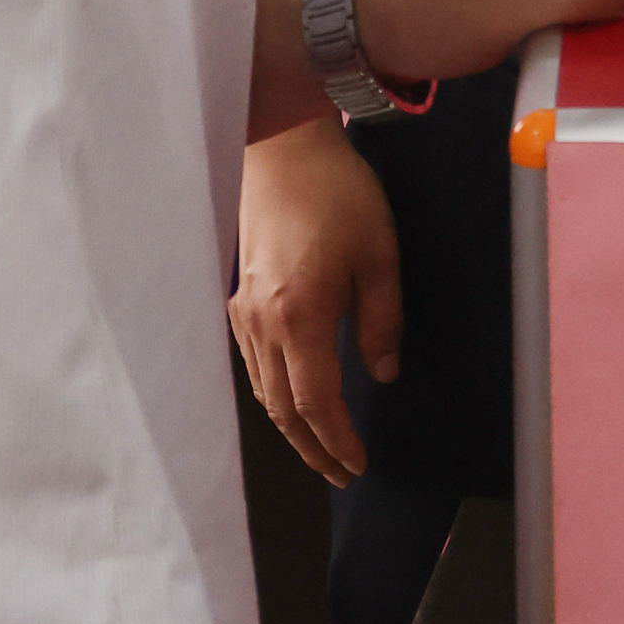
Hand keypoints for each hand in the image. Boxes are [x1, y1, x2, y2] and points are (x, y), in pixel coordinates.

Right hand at [230, 121, 400, 483]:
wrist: (286, 149)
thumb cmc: (338, 195)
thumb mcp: (380, 258)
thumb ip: (383, 322)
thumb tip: (384, 373)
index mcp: (300, 317)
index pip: (316, 402)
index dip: (336, 440)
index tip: (356, 465)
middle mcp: (263, 323)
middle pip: (283, 408)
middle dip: (313, 448)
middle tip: (340, 474)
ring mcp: (245, 311)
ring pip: (263, 391)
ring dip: (291, 427)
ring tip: (321, 449)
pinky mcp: (240, 298)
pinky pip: (254, 365)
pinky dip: (274, 394)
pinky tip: (293, 400)